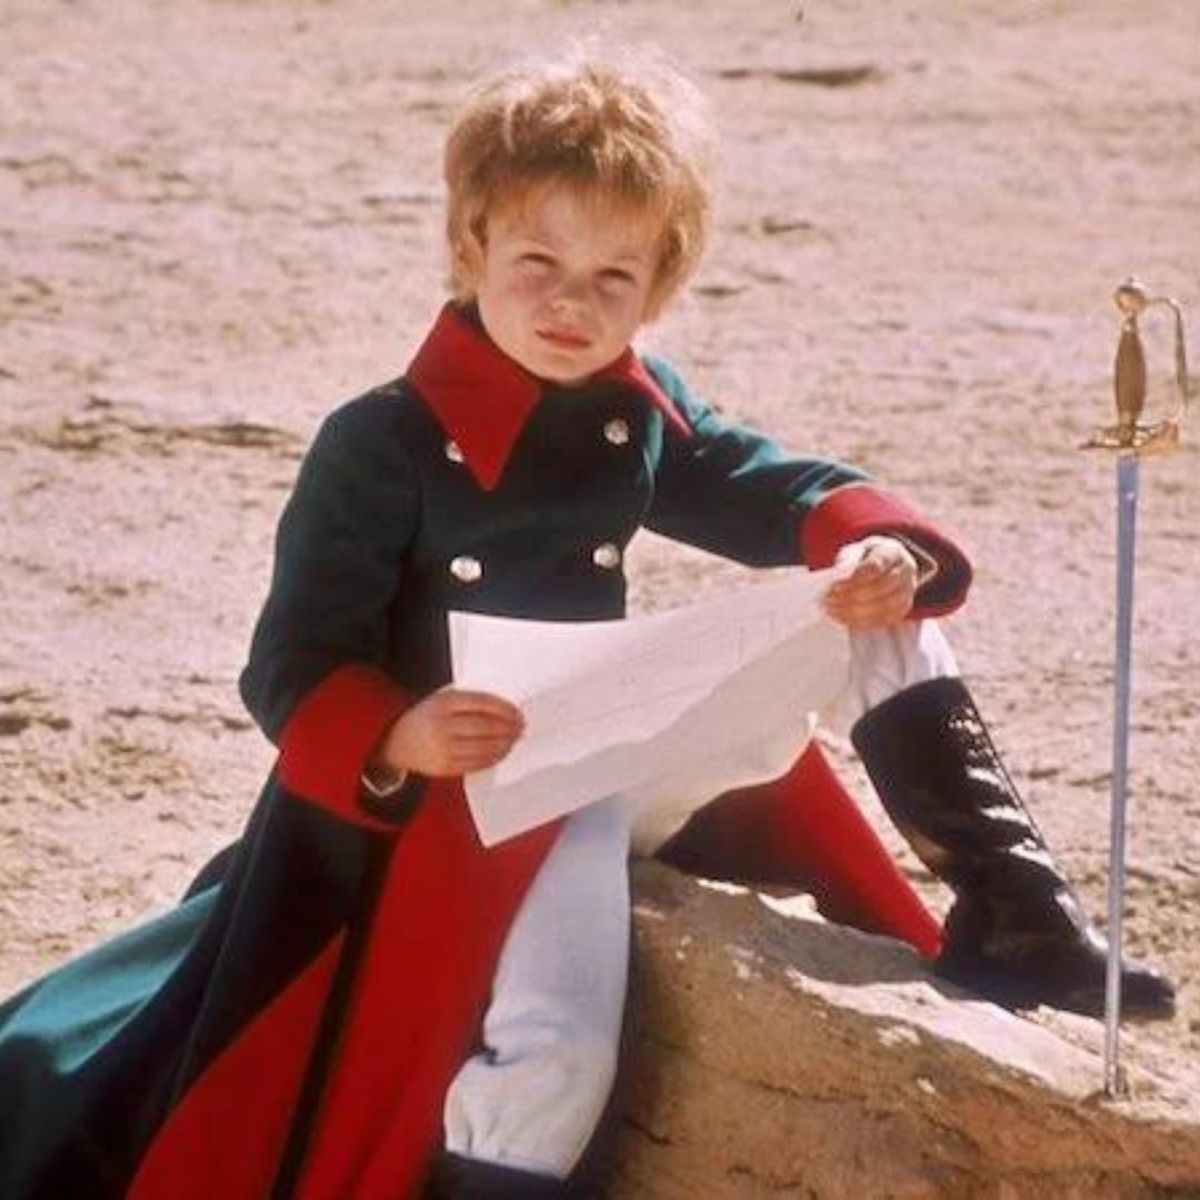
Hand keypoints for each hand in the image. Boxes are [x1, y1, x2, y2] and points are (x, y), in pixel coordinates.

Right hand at [372, 688, 524, 777]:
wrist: (396, 743)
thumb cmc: (427, 718)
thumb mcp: (440, 700)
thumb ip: (467, 702)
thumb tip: (505, 709)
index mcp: (442, 703)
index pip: (482, 703)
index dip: (504, 708)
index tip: (517, 712)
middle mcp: (442, 725)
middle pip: (486, 727)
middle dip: (508, 728)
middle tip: (521, 727)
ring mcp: (443, 749)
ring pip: (484, 748)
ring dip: (505, 744)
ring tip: (514, 739)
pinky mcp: (445, 767)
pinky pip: (477, 763)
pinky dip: (493, 758)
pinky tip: (502, 751)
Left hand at [823, 535, 917, 628]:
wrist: (888, 565)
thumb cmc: (867, 558)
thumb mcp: (855, 551)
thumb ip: (847, 561)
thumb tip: (837, 576)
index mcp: (892, 551)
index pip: (875, 566)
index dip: (854, 579)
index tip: (833, 587)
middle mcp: (905, 570)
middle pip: (881, 587)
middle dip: (852, 597)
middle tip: (829, 602)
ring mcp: (908, 591)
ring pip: (885, 606)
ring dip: (856, 612)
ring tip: (834, 612)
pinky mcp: (904, 608)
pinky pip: (885, 619)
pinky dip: (863, 621)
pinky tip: (846, 619)